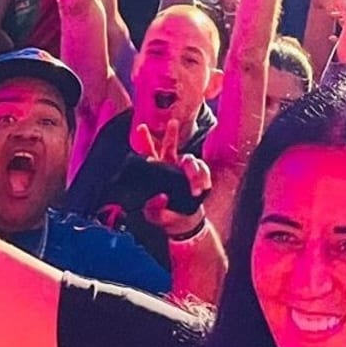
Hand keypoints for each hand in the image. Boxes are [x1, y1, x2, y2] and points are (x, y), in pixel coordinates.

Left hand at [135, 121, 211, 235]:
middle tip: (173, 122)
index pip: (148, 154)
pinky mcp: (198, 175)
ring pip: (190, 160)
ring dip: (194, 173)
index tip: (141, 127)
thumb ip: (154, 208)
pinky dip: (204, 179)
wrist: (184, 223)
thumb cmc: (166, 216)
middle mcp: (170, 167)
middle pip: (170, 146)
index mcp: (155, 173)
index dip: (145, 140)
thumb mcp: (155, 215)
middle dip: (172, 134)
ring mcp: (184, 170)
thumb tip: (161, 198)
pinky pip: (203, 170)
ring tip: (195, 189)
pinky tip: (203, 188)